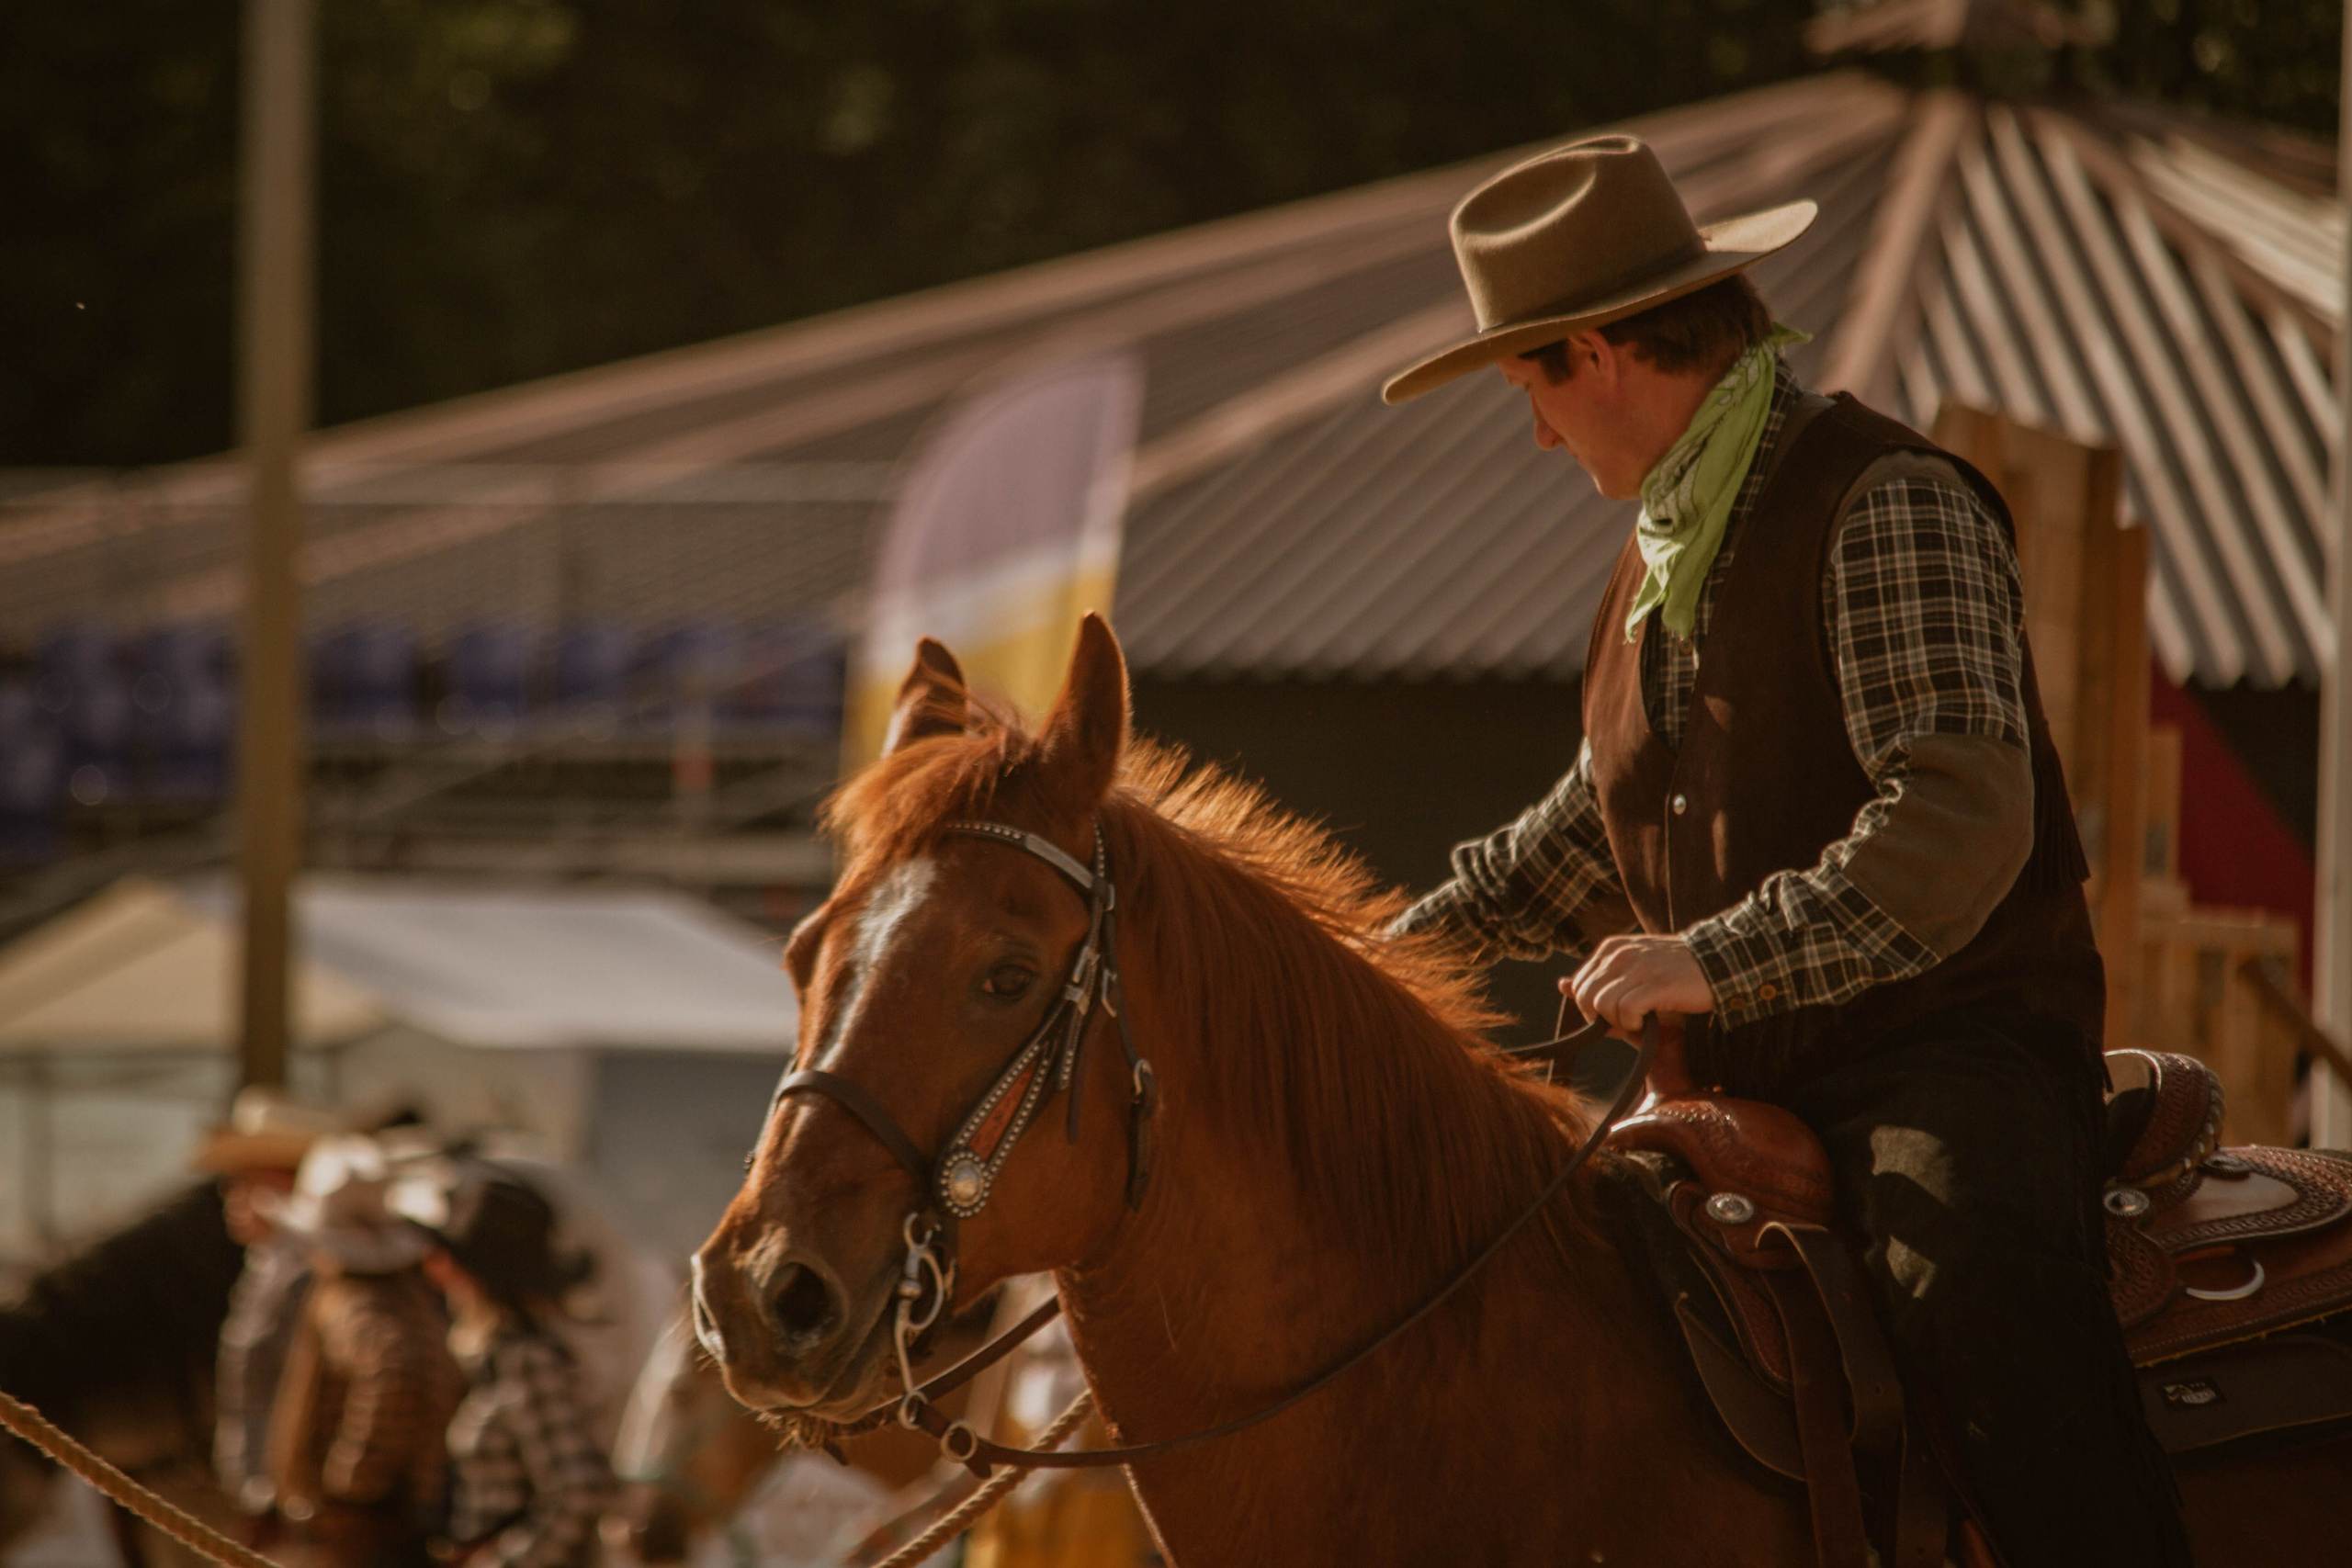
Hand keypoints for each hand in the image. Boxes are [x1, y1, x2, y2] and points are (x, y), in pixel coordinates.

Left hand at [1562, 935, 1713, 1032]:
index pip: (1579, 985)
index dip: (1592, 1007)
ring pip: (1602, 1005)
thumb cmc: (1674, 973)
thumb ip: (1598, 980)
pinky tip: (1648, 1021)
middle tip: (1627, 1020)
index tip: (1615, 1013)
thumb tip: (1562, 986)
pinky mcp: (1657, 983)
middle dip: (1601, 1017)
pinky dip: (1633, 1024)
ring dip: (1619, 1022)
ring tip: (1640, 1019)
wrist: (1719, 963)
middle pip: (1586, 997)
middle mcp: (1620, 953)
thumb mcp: (1633, 971)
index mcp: (1611, 948)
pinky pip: (1626, 1010)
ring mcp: (1639, 967)